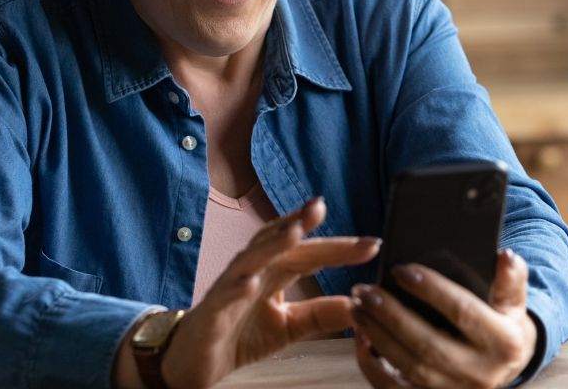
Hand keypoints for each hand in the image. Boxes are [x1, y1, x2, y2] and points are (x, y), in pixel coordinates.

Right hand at [155, 197, 379, 387]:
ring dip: (271, 243)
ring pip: (251, 258)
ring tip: (294, 231)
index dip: (339, 246)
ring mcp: (230, 288)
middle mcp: (253, 271)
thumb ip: (322, 314)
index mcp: (274, 273)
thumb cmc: (240, 334)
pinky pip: (223, 295)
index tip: (373, 243)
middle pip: (280, 244)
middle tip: (322, 207)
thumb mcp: (289, 326)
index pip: (309, 253)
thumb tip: (362, 305)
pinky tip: (250, 280)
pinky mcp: (211, 311)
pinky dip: (236, 285)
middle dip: (301, 225)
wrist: (194, 360)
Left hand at [351, 249, 536, 388]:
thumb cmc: (504, 324)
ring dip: (378, 336)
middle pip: (428, 343)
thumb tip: (505, 255)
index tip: (400, 269)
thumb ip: (511, 278)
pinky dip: (374, 368)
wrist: (507, 368)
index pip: (463, 312)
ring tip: (357, 308)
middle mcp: (481, 373)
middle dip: (392, 315)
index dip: (431, 290)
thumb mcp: (514, 302)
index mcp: (504, 342)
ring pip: (410, 367)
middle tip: (365, 290)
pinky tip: (361, 340)